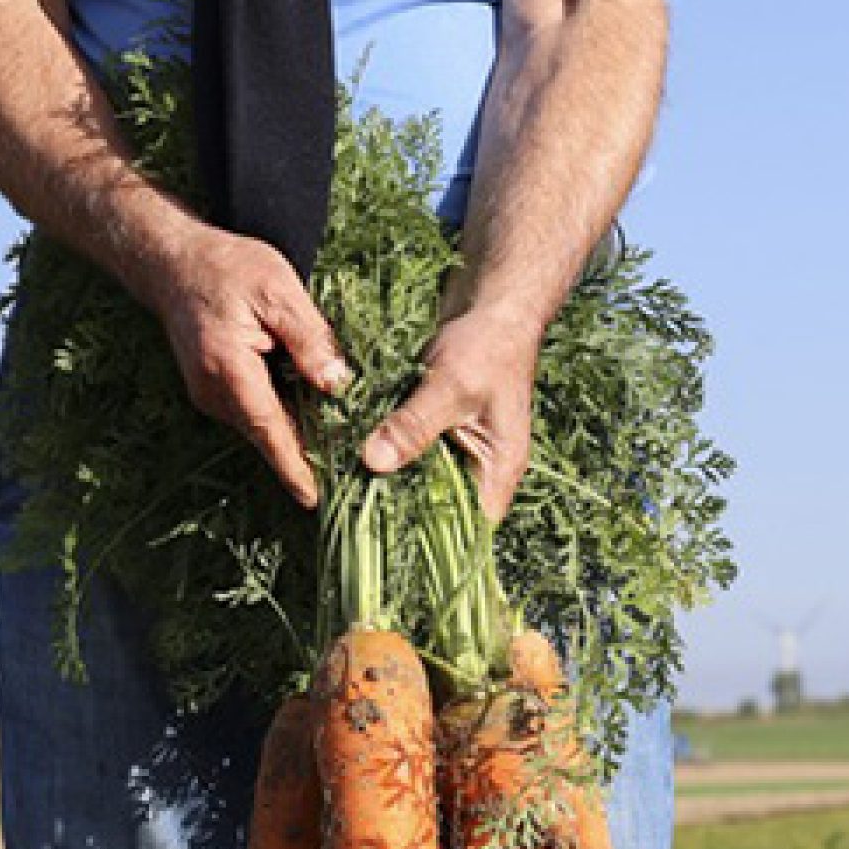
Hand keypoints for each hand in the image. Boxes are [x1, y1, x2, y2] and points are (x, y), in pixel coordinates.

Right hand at [155, 227, 350, 506]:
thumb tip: (337, 385)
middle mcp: (213, 392)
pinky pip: (252, 413)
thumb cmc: (226, 267)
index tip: (313, 500)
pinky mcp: (212, 392)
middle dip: (304, 456)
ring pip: (260, 427)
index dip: (293, 467)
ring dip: (294, 436)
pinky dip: (280, 418)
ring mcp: (209, 396)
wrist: (173, 262)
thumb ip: (310, 337)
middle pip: (267, 435)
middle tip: (348, 472)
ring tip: (337, 444)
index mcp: (229, 368)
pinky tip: (309, 412)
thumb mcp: (277, 289)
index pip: (268, 430)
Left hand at [361, 306, 539, 523]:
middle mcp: (481, 468)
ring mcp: (459, 450)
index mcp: (498, 469)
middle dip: (403, 516)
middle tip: (358, 524)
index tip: (390, 546)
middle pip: (441, 513)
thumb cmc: (488, 343)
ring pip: (421, 486)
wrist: (493, 301)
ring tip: (350, 499)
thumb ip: (413, 425)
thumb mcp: (450, 385)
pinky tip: (356, 463)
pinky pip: (412, 457)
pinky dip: (388, 458)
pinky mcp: (438, 431)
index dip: (435, 543)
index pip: (470, 530)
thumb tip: (374, 462)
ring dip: (391, 486)